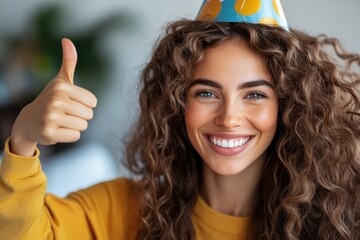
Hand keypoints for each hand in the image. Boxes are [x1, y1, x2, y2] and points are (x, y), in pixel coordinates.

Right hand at [10, 38, 96, 155]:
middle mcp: (55, 100)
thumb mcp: (60, 81)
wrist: (29, 121)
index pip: (93, 102)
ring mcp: (51, 117)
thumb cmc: (51, 99)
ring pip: (83, 126)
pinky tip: (58, 130)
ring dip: (75, 126)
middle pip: (89, 115)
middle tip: (65, 114)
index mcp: (62, 87)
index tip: (71, 103)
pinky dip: (69, 135)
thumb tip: (67, 39)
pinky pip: (75, 136)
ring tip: (62, 122)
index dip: (85, 105)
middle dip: (80, 117)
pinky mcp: (49, 132)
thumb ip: (68, 62)